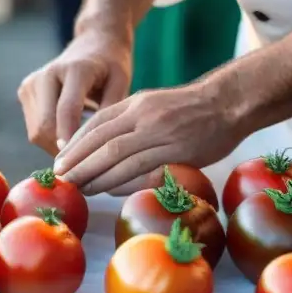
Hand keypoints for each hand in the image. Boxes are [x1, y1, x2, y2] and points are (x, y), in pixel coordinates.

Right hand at [18, 27, 131, 155]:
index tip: (82, 164)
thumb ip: (109, 112)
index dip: (71, 140)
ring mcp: (31, 83)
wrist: (93, 42)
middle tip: (84, 164)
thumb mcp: (121, 84)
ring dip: (55, 147)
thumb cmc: (111, 66)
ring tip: (79, 149)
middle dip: (62, 150)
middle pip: (44, 126)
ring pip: (36, 132)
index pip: (66, 111)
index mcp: (74, 69)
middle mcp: (46, 74)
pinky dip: (50, 139)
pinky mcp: (25, 92)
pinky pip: (34, 128)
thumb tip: (96, 148)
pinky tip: (69, 137)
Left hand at [53, 78, 245, 194]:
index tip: (61, 160)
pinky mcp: (175, 149)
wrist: (230, 102)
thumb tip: (106, 146)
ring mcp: (159, 132)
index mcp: (136, 103)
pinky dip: (119, 180)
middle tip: (61, 178)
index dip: (75, 143)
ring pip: (115, 155)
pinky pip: (140, 167)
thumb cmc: (194, 108)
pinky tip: (106, 190)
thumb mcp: (156, 104)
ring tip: (77, 187)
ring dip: (93, 174)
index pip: (96, 123)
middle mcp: (143, 115)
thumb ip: (132, 121)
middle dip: (77, 161)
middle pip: (100, 140)